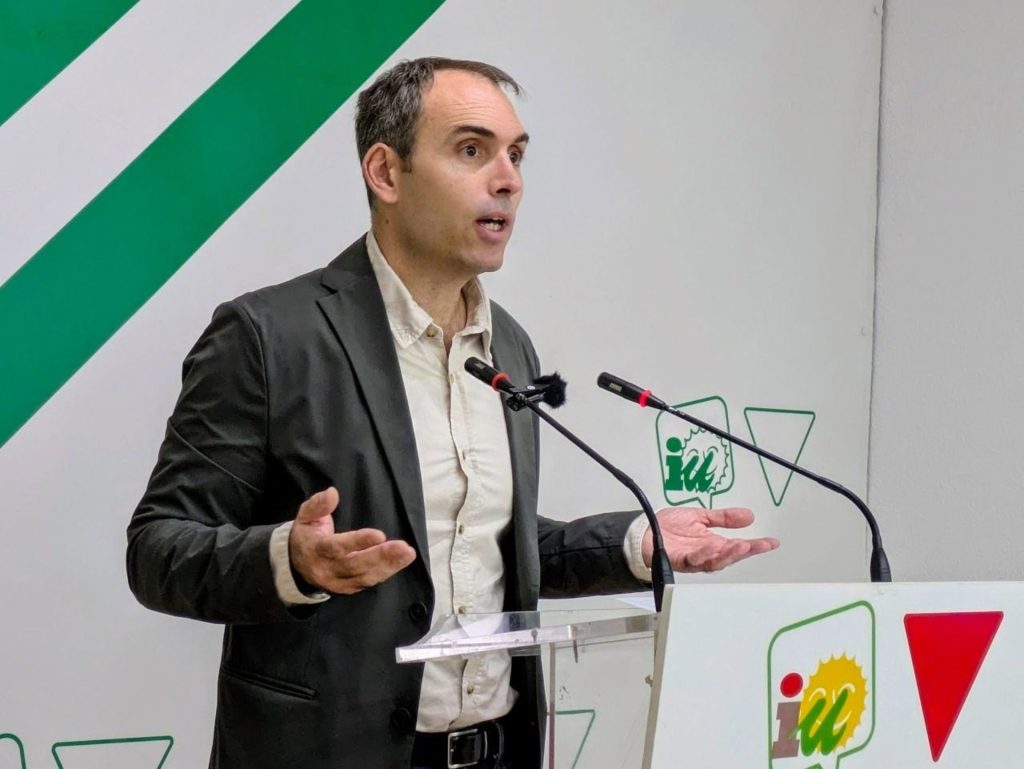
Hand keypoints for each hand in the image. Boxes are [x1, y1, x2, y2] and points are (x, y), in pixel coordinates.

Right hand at [289, 487, 415, 593]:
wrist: (297, 566)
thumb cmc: (307, 535)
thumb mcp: (305, 516)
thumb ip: (317, 505)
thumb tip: (332, 493)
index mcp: (316, 550)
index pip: (337, 547)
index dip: (358, 542)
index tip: (379, 535)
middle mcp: (327, 569)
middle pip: (355, 565)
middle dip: (381, 557)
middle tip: (403, 548)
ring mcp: (338, 582)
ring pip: (365, 577)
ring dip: (389, 566)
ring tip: (408, 554)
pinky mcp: (348, 588)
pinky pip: (369, 582)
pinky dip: (386, 572)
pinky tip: (401, 562)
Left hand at [642, 506, 778, 572]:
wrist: (644, 532)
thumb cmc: (669, 527)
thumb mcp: (700, 516)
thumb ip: (723, 518)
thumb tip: (748, 516)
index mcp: (713, 544)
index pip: (739, 546)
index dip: (757, 545)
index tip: (772, 542)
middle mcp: (706, 554)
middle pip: (730, 556)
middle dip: (746, 551)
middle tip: (758, 545)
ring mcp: (694, 558)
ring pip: (716, 561)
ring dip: (729, 554)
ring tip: (741, 545)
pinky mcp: (680, 560)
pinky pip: (695, 560)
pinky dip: (704, 554)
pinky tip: (712, 547)